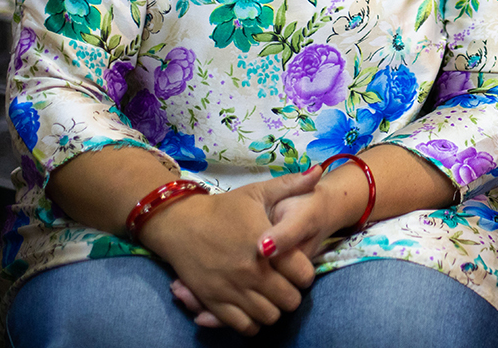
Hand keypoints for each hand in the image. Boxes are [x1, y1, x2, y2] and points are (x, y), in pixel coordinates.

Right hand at [139, 168, 320, 333]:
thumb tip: (318, 171)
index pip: (303, 274)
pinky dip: (252, 322)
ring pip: (269, 317)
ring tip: (270, 297)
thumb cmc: (223, 208)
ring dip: (274, 309)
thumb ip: (291, 184)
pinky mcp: (214, 302)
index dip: (306, 273)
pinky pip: (243, 326)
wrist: (179, 224)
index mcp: (266, 246)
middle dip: (293, 294)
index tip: (299, 269)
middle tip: (286, 285)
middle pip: (289, 301)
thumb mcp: (257, 192)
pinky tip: (252, 309)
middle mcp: (251, 273)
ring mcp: (232, 290)